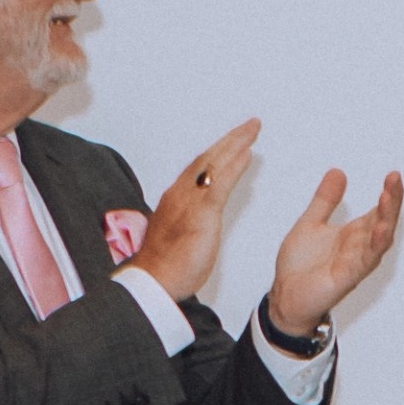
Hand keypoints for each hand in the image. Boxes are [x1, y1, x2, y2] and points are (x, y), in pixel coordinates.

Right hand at [135, 119, 261, 300]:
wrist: (152, 280)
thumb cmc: (165, 264)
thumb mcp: (178, 233)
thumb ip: (189, 218)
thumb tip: (198, 212)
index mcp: (176, 197)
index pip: (199, 167)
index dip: (218, 151)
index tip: (233, 140)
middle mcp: (181, 193)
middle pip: (208, 158)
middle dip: (230, 139)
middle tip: (250, 124)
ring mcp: (189, 201)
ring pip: (213, 164)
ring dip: (234, 144)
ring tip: (251, 130)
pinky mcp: (200, 214)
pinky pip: (219, 184)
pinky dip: (233, 167)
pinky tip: (246, 154)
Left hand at [268, 166, 403, 336]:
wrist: (284, 296)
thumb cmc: (300, 267)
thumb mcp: (310, 223)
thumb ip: (325, 200)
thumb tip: (338, 172)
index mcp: (353, 235)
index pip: (377, 212)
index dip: (388, 195)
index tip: (394, 175)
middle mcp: (359, 248)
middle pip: (384, 222)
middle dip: (392, 202)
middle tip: (395, 179)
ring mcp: (355, 263)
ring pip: (379, 241)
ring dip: (386, 220)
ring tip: (390, 198)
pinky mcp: (345, 278)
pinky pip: (364, 262)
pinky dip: (374, 247)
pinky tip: (380, 231)